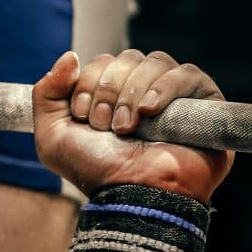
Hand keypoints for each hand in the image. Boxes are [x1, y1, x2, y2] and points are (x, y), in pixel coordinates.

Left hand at [33, 51, 233, 201]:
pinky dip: (165, 87)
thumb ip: (46, 93)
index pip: (104, 61)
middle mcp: (146, 92)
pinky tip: (150, 111)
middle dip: (109, 89)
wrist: (133, 196)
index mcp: (114, 96)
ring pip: (155, 62)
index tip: (84, 117)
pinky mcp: (206, 103)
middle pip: (128, 58)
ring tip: (128, 127)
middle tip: (107, 125)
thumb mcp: (52, 137)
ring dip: (133, 93)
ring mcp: (177, 97)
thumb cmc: (97, 172)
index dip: (89, 83)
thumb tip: (70, 55)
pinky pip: (188, 74)